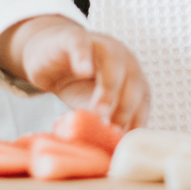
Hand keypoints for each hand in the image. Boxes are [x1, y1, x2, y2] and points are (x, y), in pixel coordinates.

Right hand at [0, 15, 151, 130]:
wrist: (48, 55)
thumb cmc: (77, 85)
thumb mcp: (93, 107)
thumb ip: (105, 123)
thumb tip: (114, 152)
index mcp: (132, 76)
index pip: (142, 98)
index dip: (136, 120)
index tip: (125, 141)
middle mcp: (122, 58)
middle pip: (133, 80)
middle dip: (126, 106)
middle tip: (114, 129)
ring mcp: (99, 44)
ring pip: (113, 61)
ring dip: (109, 86)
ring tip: (100, 110)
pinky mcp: (73, 37)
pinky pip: (82, 44)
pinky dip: (84, 56)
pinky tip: (83, 70)